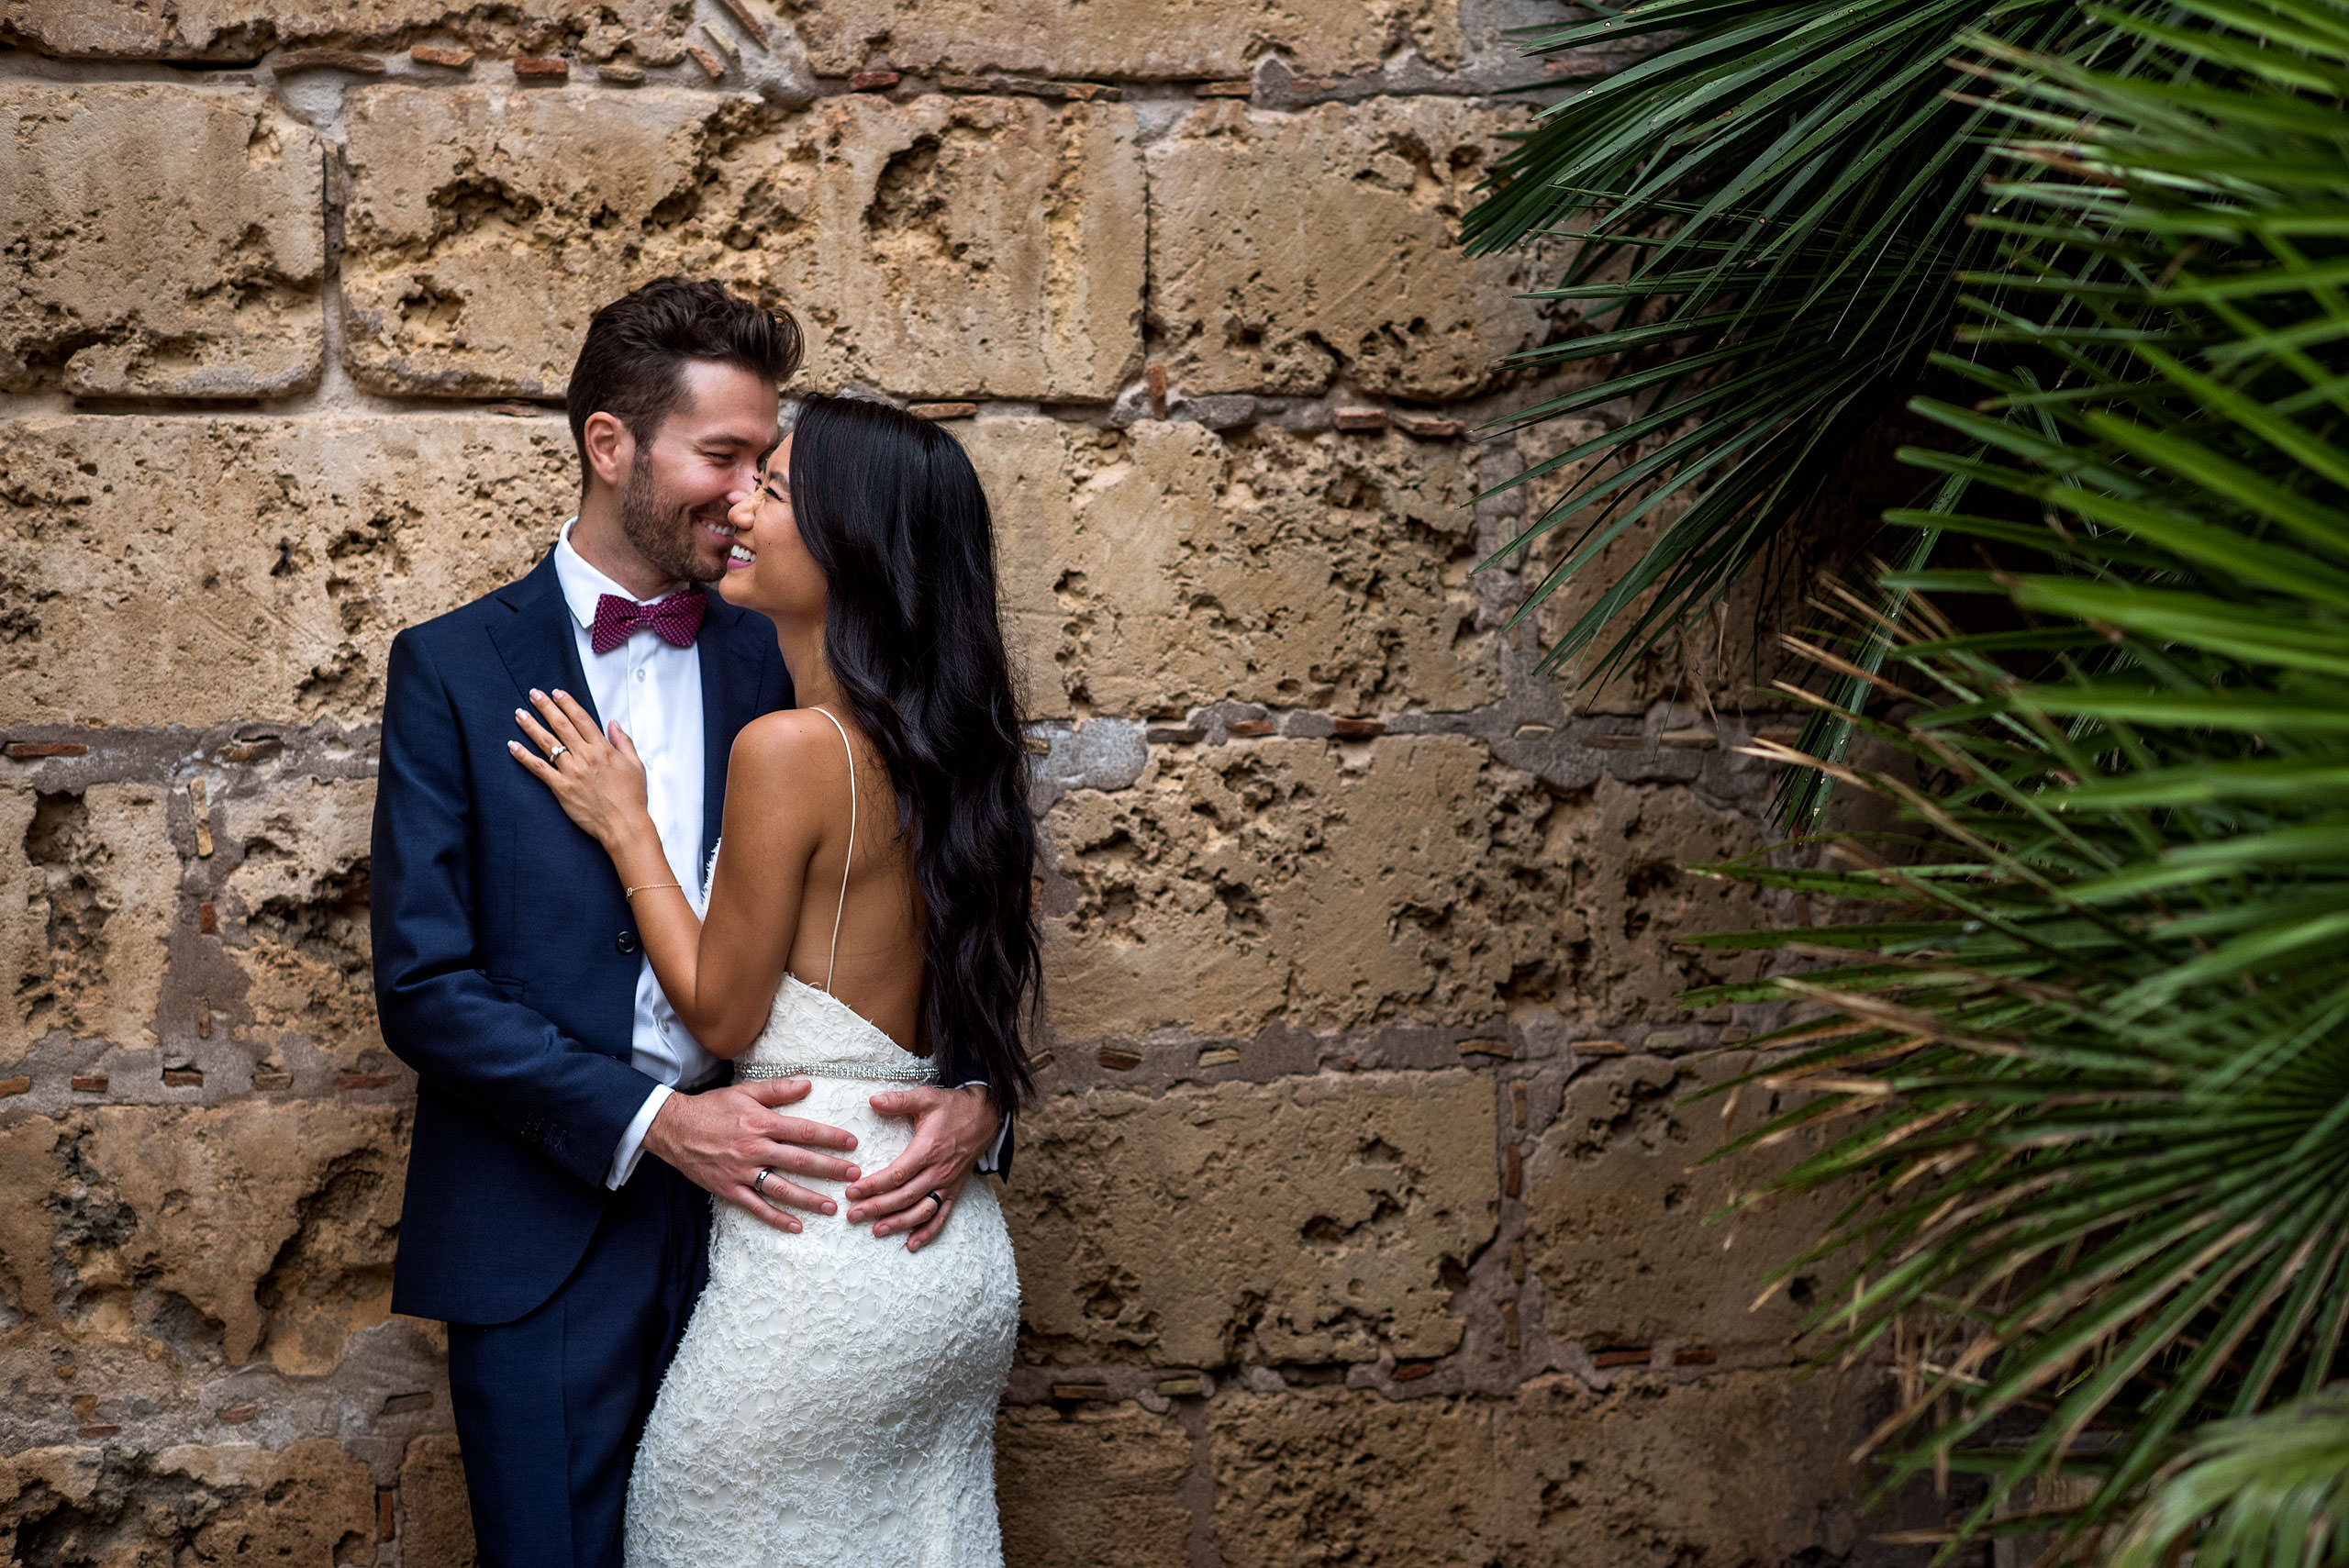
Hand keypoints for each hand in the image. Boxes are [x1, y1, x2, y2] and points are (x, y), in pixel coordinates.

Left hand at [508, 688, 649, 851]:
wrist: (624, 825)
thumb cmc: (632, 798)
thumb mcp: (636, 765)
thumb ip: (624, 741)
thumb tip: (614, 724)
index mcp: (604, 749)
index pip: (581, 719)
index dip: (567, 704)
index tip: (557, 693)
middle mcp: (586, 757)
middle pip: (561, 726)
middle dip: (546, 707)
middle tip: (534, 694)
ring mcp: (572, 772)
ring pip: (548, 743)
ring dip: (531, 726)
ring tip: (519, 714)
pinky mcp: (562, 788)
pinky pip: (539, 768)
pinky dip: (524, 756)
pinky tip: (513, 746)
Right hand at [643, 1078, 860, 1233]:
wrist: (674, 1128)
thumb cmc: (712, 1108)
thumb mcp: (745, 1091)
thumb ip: (777, 1089)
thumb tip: (808, 1084)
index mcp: (762, 1124)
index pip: (805, 1131)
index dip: (831, 1138)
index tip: (852, 1143)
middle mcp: (755, 1149)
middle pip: (800, 1162)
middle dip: (831, 1170)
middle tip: (855, 1177)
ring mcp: (742, 1172)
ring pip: (782, 1188)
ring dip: (809, 1199)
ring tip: (833, 1206)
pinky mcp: (729, 1189)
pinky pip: (756, 1207)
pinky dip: (776, 1218)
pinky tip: (796, 1226)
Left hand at [846, 1084, 997, 1251]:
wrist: (986, 1117)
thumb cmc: (953, 1107)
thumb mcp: (926, 1097)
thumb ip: (899, 1100)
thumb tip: (872, 1100)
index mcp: (928, 1149)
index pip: (897, 1173)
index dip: (874, 1185)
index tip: (852, 1191)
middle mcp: (938, 1170)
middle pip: (905, 1196)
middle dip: (878, 1208)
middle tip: (853, 1215)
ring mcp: (947, 1183)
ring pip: (922, 1210)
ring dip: (899, 1224)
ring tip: (876, 1231)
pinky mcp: (954, 1191)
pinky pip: (942, 1216)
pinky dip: (928, 1232)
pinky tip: (912, 1244)